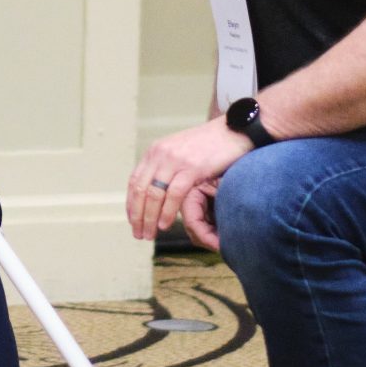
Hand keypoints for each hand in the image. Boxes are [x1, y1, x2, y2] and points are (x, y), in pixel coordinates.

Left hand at [127, 119, 253, 246]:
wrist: (234, 131)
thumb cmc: (211, 146)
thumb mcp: (181, 153)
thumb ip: (167, 168)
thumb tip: (158, 193)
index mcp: (156, 151)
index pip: (134, 181)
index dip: (131, 204)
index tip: (133, 222)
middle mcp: (160, 154)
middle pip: (140, 190)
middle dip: (137, 216)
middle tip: (138, 234)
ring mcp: (175, 160)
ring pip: (153, 194)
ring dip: (149, 218)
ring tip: (149, 235)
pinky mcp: (191, 168)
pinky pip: (173, 195)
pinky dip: (167, 213)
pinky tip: (165, 225)